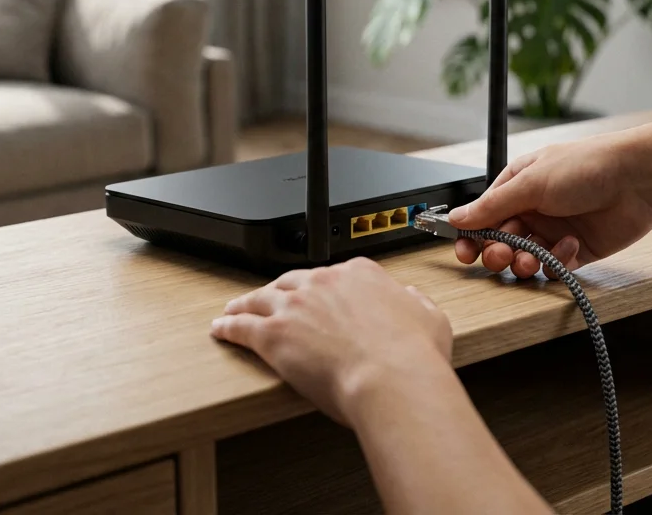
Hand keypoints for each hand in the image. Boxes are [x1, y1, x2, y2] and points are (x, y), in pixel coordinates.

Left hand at [211, 257, 452, 425]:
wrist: (390, 377)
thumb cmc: (412, 355)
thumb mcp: (430, 317)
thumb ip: (416, 302)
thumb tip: (410, 297)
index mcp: (359, 274)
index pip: (334, 274)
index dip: (322, 287)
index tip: (318, 294)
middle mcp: (323, 282)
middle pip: (291, 281)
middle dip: (278, 290)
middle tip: (270, 300)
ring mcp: (295, 306)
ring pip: (260, 298)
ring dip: (245, 303)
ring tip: (234, 309)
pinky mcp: (273, 334)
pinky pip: (242, 326)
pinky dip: (229, 326)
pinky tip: (221, 328)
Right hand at [449, 130, 651, 277]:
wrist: (639, 179)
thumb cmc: (587, 166)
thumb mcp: (531, 182)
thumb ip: (493, 205)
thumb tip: (458, 218)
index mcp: (518, 186)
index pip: (483, 216)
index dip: (471, 236)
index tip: (464, 253)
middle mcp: (535, 209)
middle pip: (501, 241)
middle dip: (498, 252)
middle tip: (502, 255)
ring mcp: (556, 230)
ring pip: (526, 258)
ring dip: (524, 262)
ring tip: (532, 258)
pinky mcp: (578, 249)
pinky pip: (555, 267)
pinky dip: (557, 263)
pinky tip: (570, 247)